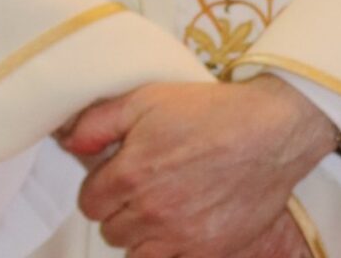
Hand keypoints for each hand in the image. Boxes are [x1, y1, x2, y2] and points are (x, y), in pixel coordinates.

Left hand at [58, 77, 334, 256]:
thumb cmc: (212, 111)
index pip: (90, 202)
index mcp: (131, 173)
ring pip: (137, 253)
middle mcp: (151, 212)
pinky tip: (186, 221)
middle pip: (111, 230)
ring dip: (142, 234)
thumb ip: (99, 121)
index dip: (102, 185)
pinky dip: (172, 247)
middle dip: (121, 209)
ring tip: (163, 206)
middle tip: (145, 185)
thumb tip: (68, 142)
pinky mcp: (207, 252)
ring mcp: (180, 238)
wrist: (271, 131)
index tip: (118, 173)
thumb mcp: (148, 98)